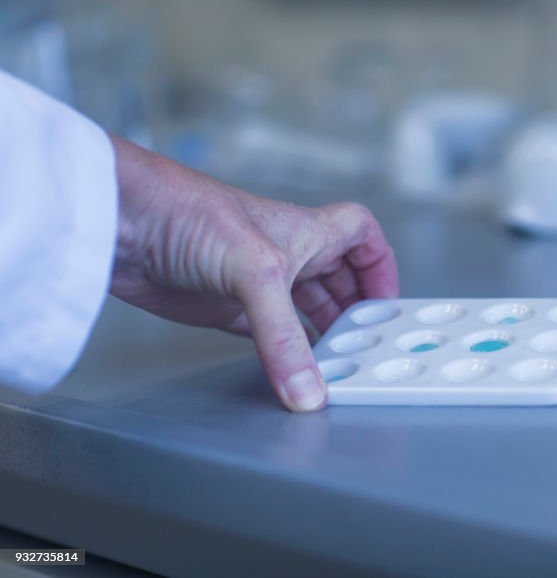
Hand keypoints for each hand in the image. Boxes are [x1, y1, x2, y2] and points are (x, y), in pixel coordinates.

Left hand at [108, 136, 398, 410]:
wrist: (121, 222)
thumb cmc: (190, 214)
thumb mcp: (256, 274)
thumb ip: (285, 337)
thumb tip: (308, 391)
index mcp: (306, 232)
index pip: (360, 235)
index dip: (380, 264)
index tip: (388, 302)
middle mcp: (286, 255)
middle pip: (338, 281)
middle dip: (354, 312)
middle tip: (368, 347)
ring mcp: (255, 282)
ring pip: (303, 310)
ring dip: (320, 336)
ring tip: (338, 365)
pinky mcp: (222, 307)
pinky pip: (267, 333)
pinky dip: (283, 351)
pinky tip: (292, 369)